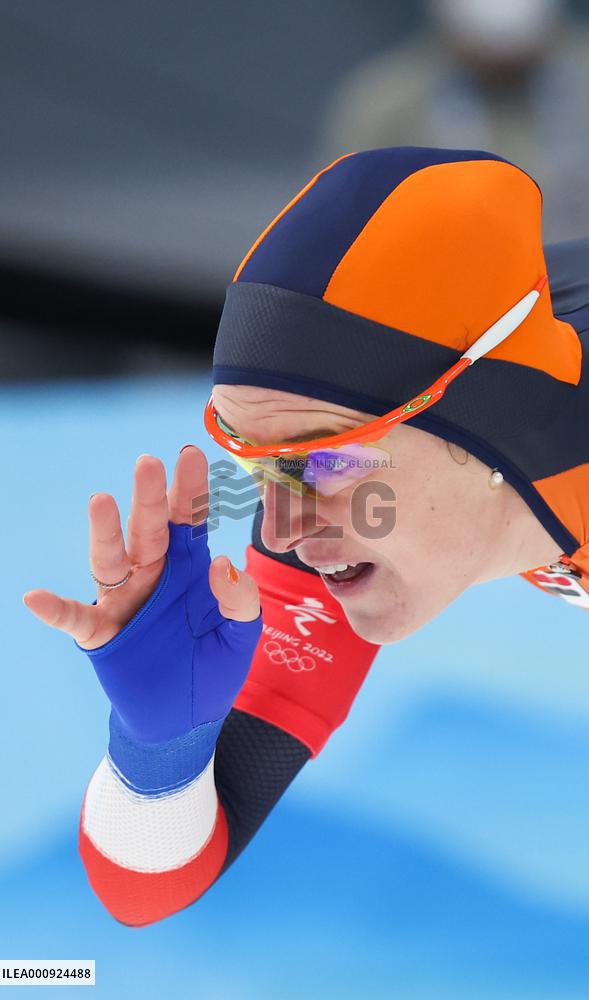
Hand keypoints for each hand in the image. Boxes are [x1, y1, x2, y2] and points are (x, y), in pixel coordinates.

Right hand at [23, 446, 258, 648]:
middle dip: (148, 497)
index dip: (189, 489)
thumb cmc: (213, 667)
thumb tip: (220, 561)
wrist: (186, 719)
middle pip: (148, 529)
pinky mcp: (103, 635)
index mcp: (189, 568)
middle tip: (148, 464)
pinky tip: (34, 598)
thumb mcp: (239, 633)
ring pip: (111, 560)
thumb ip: (239, 599)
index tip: (190, 454)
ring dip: (104, 532)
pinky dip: (55, 610)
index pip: (189, 521)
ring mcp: (125, 602)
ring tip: (99, 500)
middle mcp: (153, 575)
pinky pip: (76, 619)